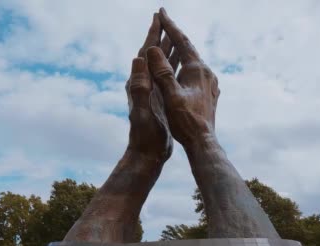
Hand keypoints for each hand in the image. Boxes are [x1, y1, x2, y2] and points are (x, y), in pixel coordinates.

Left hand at [126, 13, 172, 161]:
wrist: (147, 153)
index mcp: (140, 83)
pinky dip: (175, 66)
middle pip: (154, 55)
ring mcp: (152, 92)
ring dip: (169, 50)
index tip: (158, 17)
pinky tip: (182, 65)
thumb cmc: (145, 135)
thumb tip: (138, 59)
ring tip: (177, 37)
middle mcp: (144, 84)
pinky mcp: (160, 100)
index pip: (146, 52)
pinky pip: (168, 77)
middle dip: (161, 37)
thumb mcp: (142, 110)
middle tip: (167, 19)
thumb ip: (139, 86)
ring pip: (162, 65)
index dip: (152, 34)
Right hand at [146, 8, 219, 148]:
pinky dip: (186, 64)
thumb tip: (152, 50)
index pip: (182, 42)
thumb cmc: (186, 122)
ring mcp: (210, 84)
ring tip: (173, 41)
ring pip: (193, 60)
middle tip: (165, 19)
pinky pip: (196, 72)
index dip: (170, 26)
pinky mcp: (209, 93)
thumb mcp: (171, 96)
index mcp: (197, 70)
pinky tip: (185, 69)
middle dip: (175, 34)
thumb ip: (162, 72)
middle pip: (189, 48)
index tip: (161, 12)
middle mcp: (206, 73)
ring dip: (181, 49)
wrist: (203, 142)